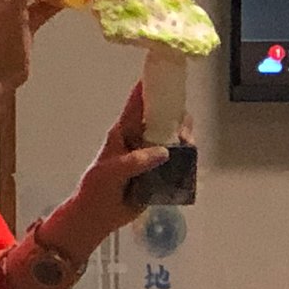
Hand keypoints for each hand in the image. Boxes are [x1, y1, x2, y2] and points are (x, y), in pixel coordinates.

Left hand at [46, 83, 174, 252]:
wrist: (98, 216)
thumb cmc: (97, 188)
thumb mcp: (110, 171)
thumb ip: (135, 161)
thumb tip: (163, 151)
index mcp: (123, 132)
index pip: (138, 103)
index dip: (150, 86)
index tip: (166, 72)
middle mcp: (139, 139)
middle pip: (162, 118)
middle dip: (176, 115)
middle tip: (185, 126)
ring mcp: (150, 156)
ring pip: (173, 139)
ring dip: (183, 138)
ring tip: (188, 144)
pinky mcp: (159, 173)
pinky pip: (177, 161)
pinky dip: (186, 158)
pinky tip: (191, 160)